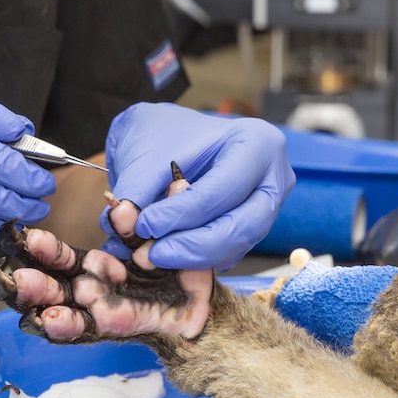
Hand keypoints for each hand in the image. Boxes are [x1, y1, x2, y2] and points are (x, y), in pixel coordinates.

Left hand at [100, 103, 294, 270]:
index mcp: (256, 144)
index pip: (222, 189)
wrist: (165, 138)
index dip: (181, 214)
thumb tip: (124, 224)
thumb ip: (135, 190)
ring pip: (235, 247)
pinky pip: (227, 256)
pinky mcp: (249, 232)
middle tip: (151, 256)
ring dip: (191, 260)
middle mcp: (273, 178)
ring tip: (150, 257)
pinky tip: (165, 258)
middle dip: (193, 247)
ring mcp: (266, 208)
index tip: (144, 226)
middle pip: (241, 227)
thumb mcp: (143, 151)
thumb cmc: (161, 134)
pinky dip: (195, 262)